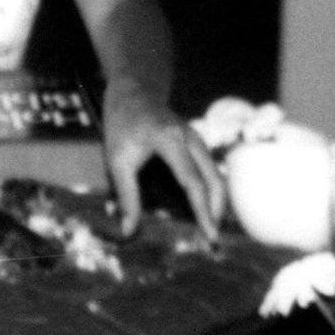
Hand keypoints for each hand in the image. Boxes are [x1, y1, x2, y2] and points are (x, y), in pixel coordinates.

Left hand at [101, 80, 224, 239]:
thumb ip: (126, 196)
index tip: (209, 235)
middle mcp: (191, 139)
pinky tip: (206, 212)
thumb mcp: (117, 160)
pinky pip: (211, 171)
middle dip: (216, 213)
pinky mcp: (198, 145)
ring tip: (208, 232)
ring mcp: (198, 140)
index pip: (193, 182)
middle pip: (215, 180)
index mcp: (171, 140)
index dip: (203, 211)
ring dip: (216, 205)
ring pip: (217, 176)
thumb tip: (128, 231)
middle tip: (211, 243)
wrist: (133, 91)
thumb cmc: (122, 124)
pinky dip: (212, 193)